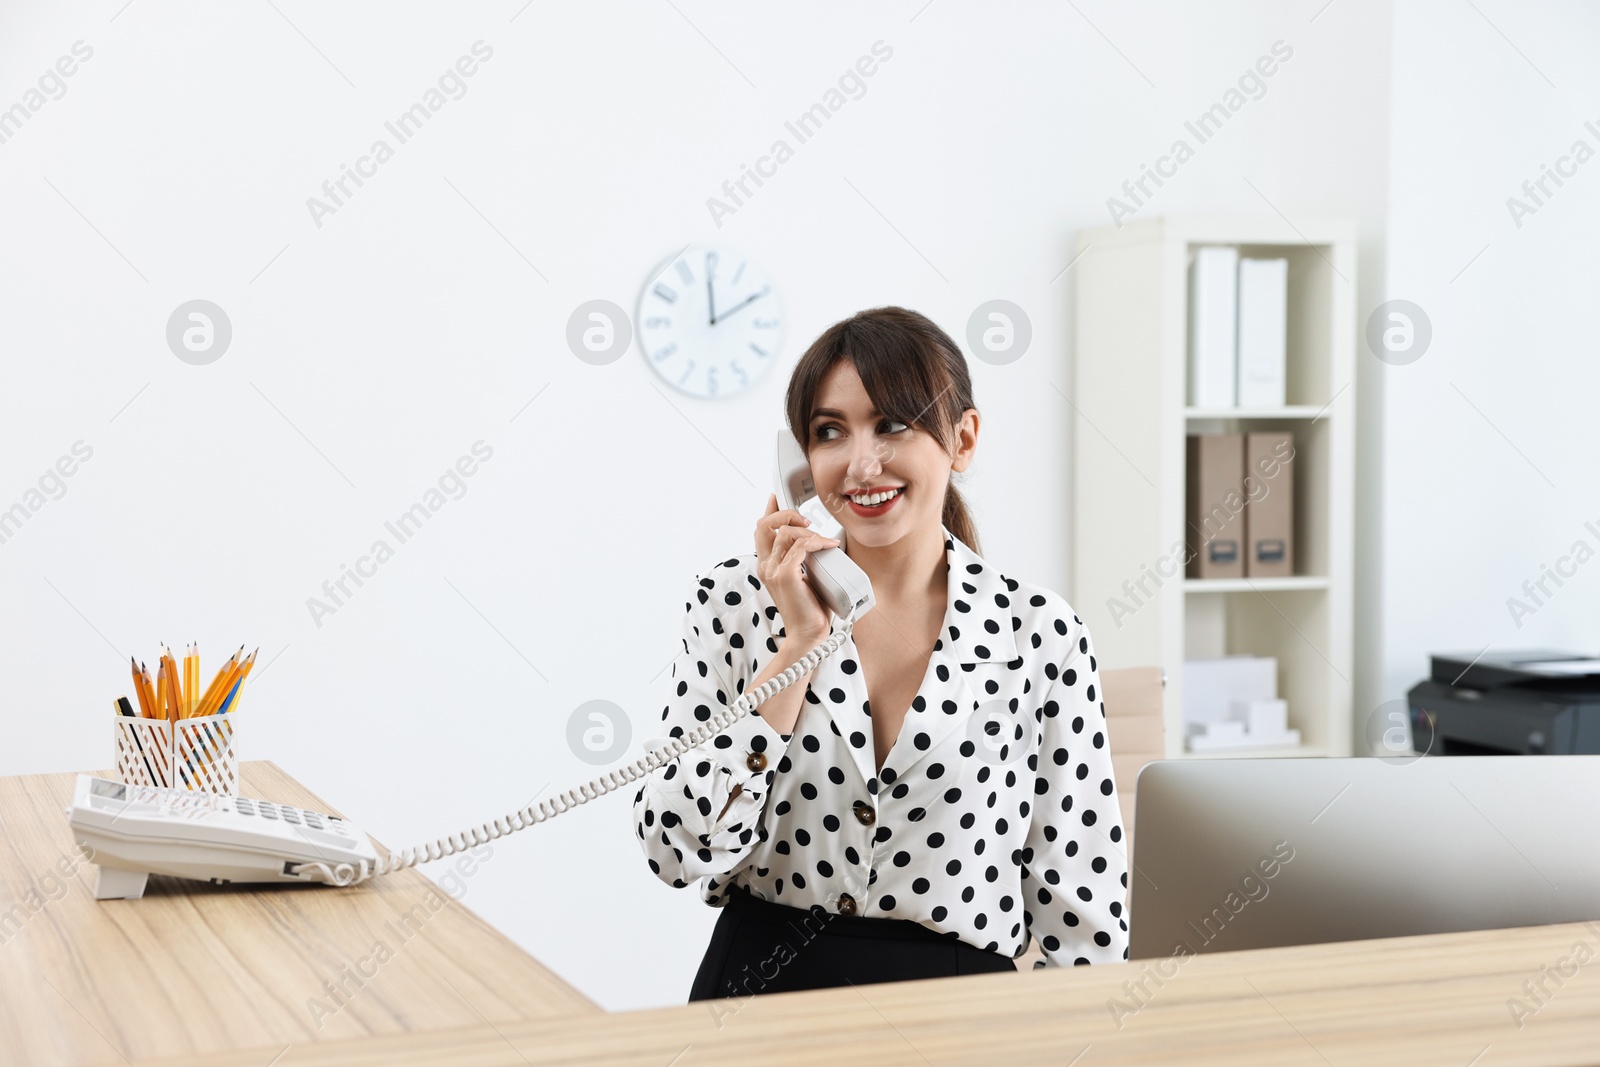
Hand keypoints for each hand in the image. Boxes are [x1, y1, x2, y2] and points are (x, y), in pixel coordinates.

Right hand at [756, 493, 839, 641]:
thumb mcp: (804, 576)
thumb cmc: (810, 608)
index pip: (760, 530)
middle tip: (806, 520)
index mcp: (767, 565)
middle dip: (785, 514)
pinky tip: (829, 546)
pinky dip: (817, 542)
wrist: (809, 634)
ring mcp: (773, 571)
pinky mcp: (785, 576)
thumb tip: (818, 542)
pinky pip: (801, 546)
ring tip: (823, 541)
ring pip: (786, 533)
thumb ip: (803, 559)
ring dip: (808, 531)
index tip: (776, 498)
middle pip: (764, 524)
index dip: (769, 511)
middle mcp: (765, 566)